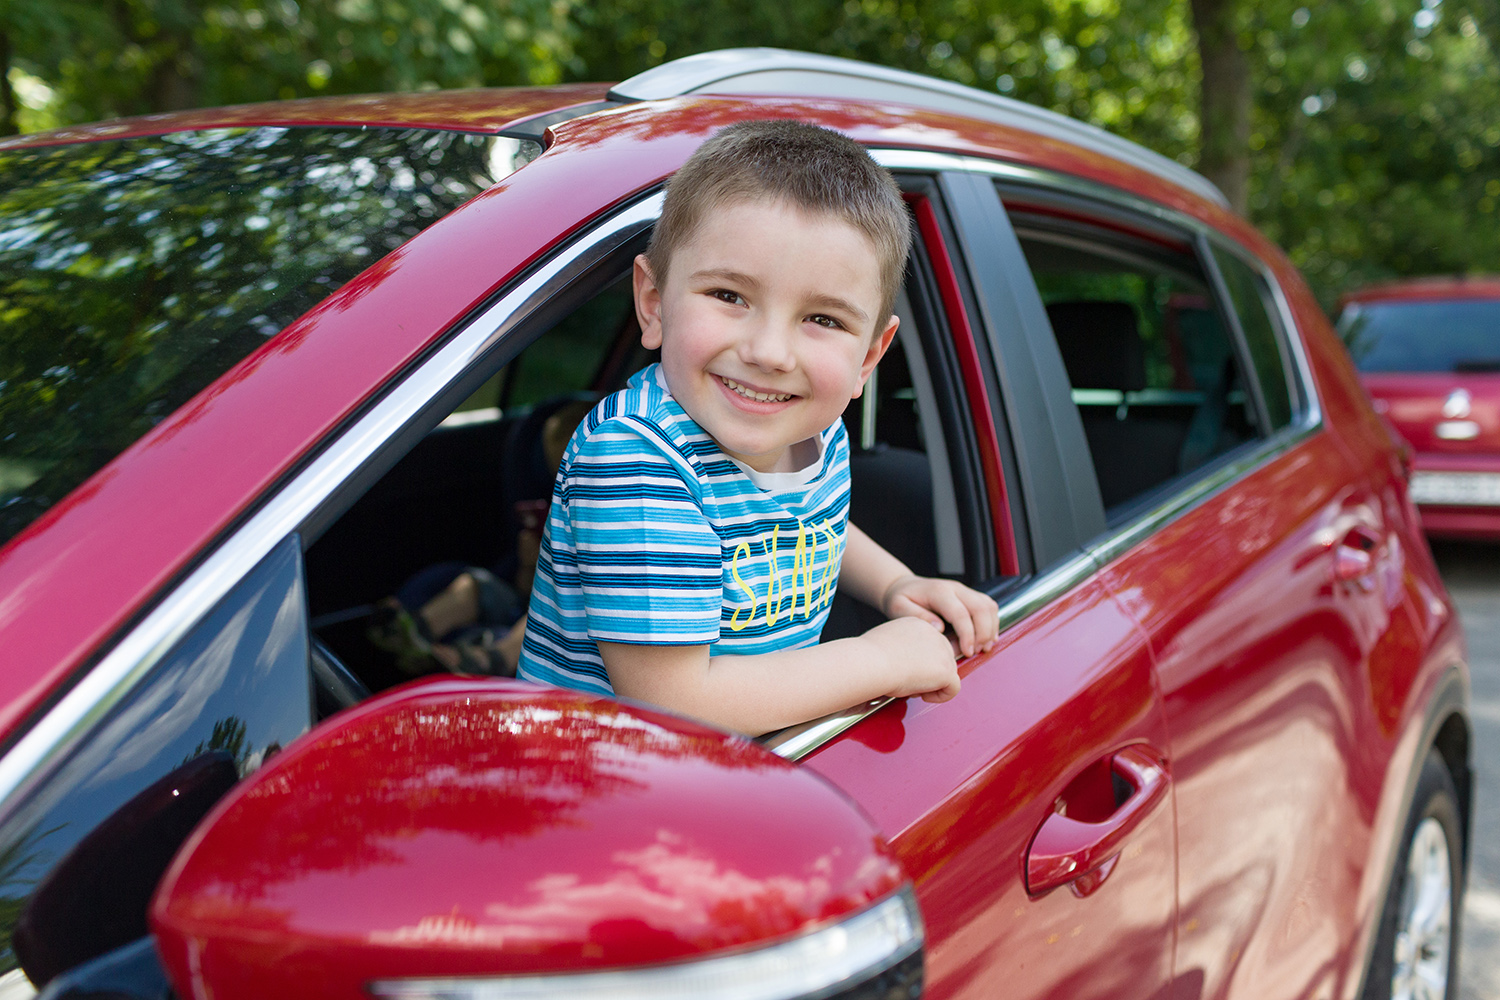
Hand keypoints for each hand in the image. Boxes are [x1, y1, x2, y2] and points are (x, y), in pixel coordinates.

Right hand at [863, 617, 961, 702]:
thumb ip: (902, 646)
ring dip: (933, 684)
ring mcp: (943, 652)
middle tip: (909, 682)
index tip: (905, 670)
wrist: (872, 662)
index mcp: (918, 624)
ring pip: (949, 673)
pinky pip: (954, 688)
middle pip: (943, 658)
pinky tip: (924, 696)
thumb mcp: (887, 641)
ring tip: (912, 688)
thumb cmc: (870, 655)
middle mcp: (934, 634)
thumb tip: (904, 662)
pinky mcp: (946, 670)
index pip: (930, 645)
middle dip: (929, 673)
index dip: (920, 662)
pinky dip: (941, 696)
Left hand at [881, 574, 999, 658]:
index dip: (967, 635)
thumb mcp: (899, 608)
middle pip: (981, 608)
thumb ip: (918, 617)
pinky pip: (988, 606)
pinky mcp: (970, 595)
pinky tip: (986, 638)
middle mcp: (955, 588)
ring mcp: (964, 590)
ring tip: (983, 648)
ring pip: (988, 606)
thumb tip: (939, 628)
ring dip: (990, 628)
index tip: (967, 652)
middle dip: (983, 633)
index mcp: (939, 592)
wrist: (904, 587)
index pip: (961, 613)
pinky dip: (992, 622)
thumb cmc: (901, 599)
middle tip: (976, 652)